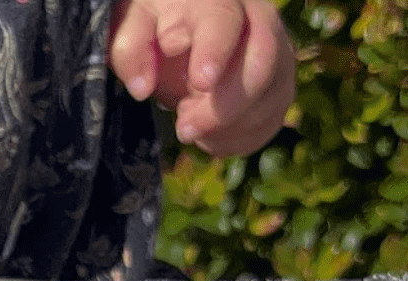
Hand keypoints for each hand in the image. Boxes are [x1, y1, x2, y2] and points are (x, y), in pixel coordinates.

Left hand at [109, 0, 295, 157]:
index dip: (216, 52)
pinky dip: (236, 139)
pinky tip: (208, 136)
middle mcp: (258, 19)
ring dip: (227, 127)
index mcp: (217, 0)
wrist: (180, 36)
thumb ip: (131, 49)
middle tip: (185, 130)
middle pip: (264, 62)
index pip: (225, 21)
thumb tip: (141, 88)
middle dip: (225, 107)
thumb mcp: (132, 28)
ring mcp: (276, 53)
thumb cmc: (155, 27)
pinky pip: (268, 122)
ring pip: (272, 97)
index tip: (201, 82)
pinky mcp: (276, 86)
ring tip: (189, 125)